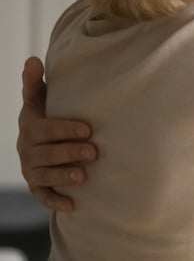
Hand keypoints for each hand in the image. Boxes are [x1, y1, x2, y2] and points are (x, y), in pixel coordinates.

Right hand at [17, 57, 96, 211]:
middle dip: (69, 153)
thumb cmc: (45, 117)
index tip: (88, 129)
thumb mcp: (40, 100)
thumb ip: (35, 83)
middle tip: (94, 152)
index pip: (44, 129)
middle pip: (46, 153)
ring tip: (83, 177)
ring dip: (63, 177)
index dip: (65, 129)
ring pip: (44, 175)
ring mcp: (31, 170)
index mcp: (30, 127)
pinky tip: (73, 205)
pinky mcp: (37, 187)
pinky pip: (44, 196)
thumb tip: (32, 59)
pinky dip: (56, 201)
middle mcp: (27, 150)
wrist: (39, 143)